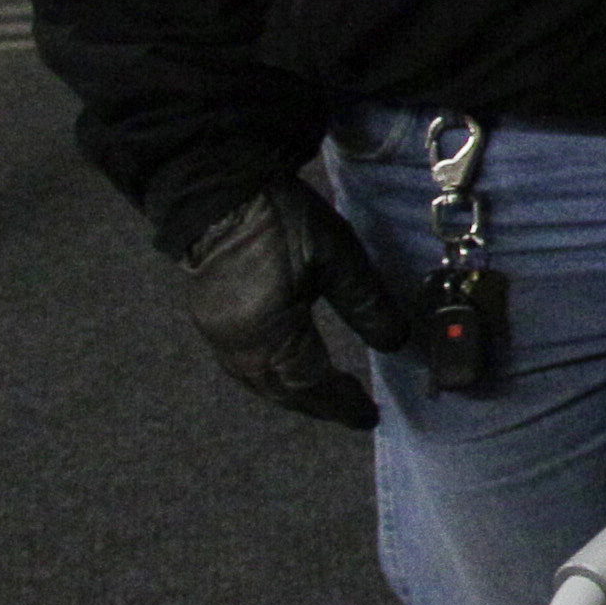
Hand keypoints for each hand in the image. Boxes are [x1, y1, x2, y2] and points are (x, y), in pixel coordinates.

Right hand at [181, 181, 411, 429]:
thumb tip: (397, 342)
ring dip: (292, 394)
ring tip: (326, 397)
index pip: (309, 384)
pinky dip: (271, 378)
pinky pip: (242, 366)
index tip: (368, 415)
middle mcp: (235, 343)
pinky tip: (288, 372)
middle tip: (351, 411)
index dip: (340, 402)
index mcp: (266, 332)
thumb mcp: (337, 258)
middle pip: (279, 390)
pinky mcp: (209, 318)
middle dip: (317, 404)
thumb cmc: (279, 220)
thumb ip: (367, 304)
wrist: (217, 188)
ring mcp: (216, 332)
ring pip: (257, 381)